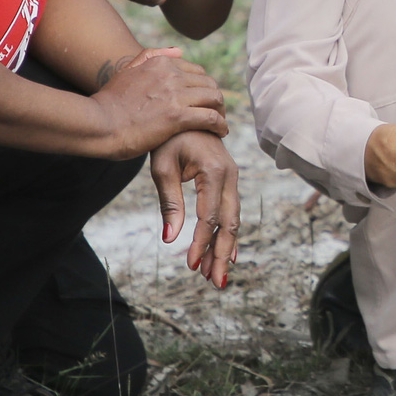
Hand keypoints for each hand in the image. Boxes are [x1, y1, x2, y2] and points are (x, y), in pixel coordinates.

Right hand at [88, 47, 226, 158]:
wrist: (98, 124)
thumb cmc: (110, 103)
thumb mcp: (127, 71)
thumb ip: (150, 57)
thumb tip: (178, 51)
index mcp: (160, 63)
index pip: (197, 72)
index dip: (204, 88)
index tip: (205, 102)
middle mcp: (171, 74)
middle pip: (209, 83)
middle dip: (217, 99)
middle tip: (217, 114)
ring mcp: (175, 94)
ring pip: (214, 98)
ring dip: (221, 112)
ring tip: (221, 125)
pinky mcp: (177, 116)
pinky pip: (211, 118)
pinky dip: (220, 125)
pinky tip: (221, 133)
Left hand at [151, 131, 240, 289]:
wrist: (184, 113)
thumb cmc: (168, 138)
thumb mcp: (162, 168)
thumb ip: (169, 203)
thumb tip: (169, 238)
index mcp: (214, 171)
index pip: (210, 216)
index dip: (201, 243)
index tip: (190, 265)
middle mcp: (230, 176)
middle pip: (229, 223)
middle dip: (222, 254)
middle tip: (214, 282)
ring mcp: (232, 178)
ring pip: (233, 220)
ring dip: (225, 248)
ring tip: (215, 275)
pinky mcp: (228, 181)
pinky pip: (231, 212)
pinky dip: (227, 234)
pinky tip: (226, 254)